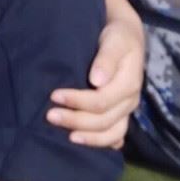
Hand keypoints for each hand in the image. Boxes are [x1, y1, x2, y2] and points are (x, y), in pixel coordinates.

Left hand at [46, 19, 144, 149]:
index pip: (102, 101)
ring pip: (111, 133)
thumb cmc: (117, 37)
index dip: (78, 101)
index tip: (54, 95)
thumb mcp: (114, 40)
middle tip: (50, 116)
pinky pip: (114, 136)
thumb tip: (97, 81)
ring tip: (66, 137)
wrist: (126, 37)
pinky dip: (101, 142)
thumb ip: (107, 58)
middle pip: (103, 120)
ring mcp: (126, 110)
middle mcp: (129, 101)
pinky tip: (84, 144)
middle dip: (76, 120)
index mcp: (129, 84)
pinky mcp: (121, 114)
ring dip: (88, 137)